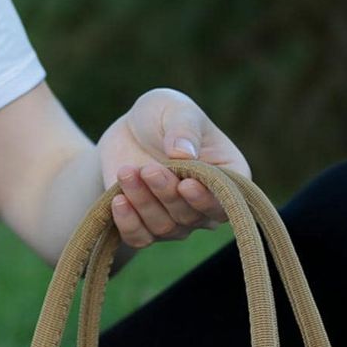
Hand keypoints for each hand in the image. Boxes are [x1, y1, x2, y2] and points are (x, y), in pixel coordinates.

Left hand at [97, 88, 250, 247]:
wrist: (130, 131)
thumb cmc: (164, 115)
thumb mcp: (175, 109)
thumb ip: (183, 128)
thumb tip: (184, 154)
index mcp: (229, 176)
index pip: (227, 200)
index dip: (207, 199)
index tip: (186, 184)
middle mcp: (207, 205)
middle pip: (192, 216)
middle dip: (167, 193)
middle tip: (149, 169)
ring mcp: (178, 220)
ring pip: (165, 227)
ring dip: (144, 202)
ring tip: (126, 173)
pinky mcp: (147, 226)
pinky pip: (140, 238)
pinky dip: (128, 223)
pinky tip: (118, 200)